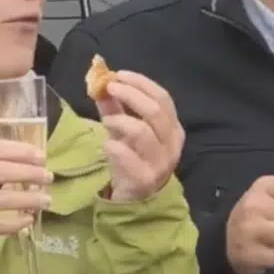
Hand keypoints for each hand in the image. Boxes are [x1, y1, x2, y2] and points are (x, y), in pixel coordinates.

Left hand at [96, 71, 184, 202]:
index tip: (119, 74)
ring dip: (120, 119)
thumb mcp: (125, 130)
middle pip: (155, 111)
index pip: (163, 98)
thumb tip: (100, 81)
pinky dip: (113, 145)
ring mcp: (159, 162)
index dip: (141, 83)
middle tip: (110, 88)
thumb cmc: (134, 158)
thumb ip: (115, 107)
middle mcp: (171, 144)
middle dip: (131, 94)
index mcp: (173, 128)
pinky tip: (107, 145)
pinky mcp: (143, 177)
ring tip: (106, 120)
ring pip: (142, 132)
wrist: (138, 198)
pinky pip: (126, 155)